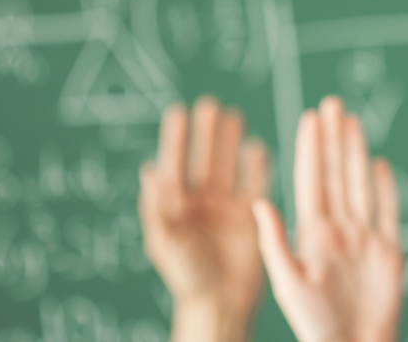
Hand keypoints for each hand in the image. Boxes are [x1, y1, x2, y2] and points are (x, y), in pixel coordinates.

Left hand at [139, 97, 269, 341]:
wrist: (220, 303)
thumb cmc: (186, 276)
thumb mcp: (164, 241)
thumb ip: (157, 206)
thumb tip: (150, 170)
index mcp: (176, 207)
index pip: (175, 165)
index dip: (176, 139)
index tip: (179, 112)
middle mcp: (201, 203)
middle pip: (204, 160)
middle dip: (207, 134)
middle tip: (211, 106)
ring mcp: (227, 208)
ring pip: (229, 167)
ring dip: (231, 143)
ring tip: (235, 117)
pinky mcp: (250, 217)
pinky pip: (255, 184)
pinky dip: (257, 166)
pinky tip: (257, 147)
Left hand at [253, 97, 403, 341]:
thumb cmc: (317, 325)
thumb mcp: (288, 283)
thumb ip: (275, 241)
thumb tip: (257, 203)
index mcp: (312, 235)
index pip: (311, 180)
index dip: (310, 148)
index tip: (308, 117)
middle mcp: (338, 231)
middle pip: (336, 174)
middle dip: (333, 138)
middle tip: (331, 104)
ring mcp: (365, 239)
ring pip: (360, 185)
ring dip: (356, 152)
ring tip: (352, 122)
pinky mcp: (389, 252)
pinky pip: (387, 211)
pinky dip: (385, 187)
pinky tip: (379, 164)